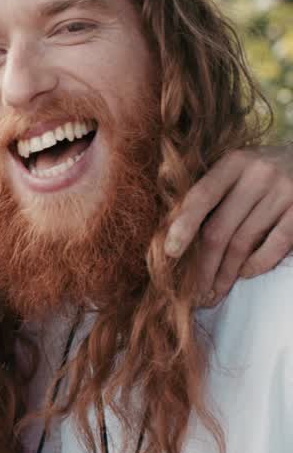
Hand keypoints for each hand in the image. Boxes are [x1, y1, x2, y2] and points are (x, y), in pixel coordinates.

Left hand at [166, 145, 292, 306]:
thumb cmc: (263, 170)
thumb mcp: (238, 169)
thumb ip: (212, 192)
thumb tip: (176, 235)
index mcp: (234, 162)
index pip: (201, 197)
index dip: (183, 226)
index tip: (170, 252)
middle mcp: (259, 174)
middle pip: (220, 228)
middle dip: (204, 264)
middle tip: (195, 290)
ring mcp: (284, 192)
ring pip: (244, 241)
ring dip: (227, 272)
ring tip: (215, 290)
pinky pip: (275, 245)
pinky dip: (257, 264)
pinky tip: (244, 274)